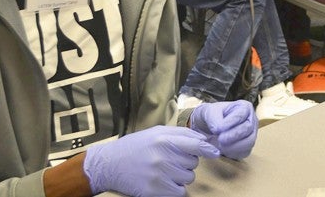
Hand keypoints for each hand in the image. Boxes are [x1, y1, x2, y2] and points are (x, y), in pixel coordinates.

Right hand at [83, 125, 220, 196]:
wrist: (109, 164)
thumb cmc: (136, 146)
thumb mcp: (156, 132)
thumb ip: (181, 134)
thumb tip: (205, 140)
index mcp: (163, 139)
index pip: (195, 144)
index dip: (208, 149)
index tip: (216, 152)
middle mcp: (162, 157)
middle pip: (193, 163)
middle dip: (186, 162)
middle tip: (171, 160)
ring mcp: (158, 175)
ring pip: (188, 178)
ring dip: (182, 176)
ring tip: (166, 170)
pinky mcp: (153, 191)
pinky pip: (180, 192)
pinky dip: (176, 189)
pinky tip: (165, 182)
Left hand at [189, 101, 257, 159]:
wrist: (209, 126)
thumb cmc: (212, 116)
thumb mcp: (210, 112)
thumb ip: (214, 118)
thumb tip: (218, 129)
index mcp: (244, 107)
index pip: (241, 115)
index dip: (230, 122)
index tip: (218, 129)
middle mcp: (251, 120)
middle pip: (248, 129)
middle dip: (233, 135)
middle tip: (220, 139)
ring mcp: (251, 134)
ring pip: (249, 142)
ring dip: (234, 146)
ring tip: (220, 145)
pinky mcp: (247, 146)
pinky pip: (245, 152)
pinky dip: (234, 153)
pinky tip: (223, 150)